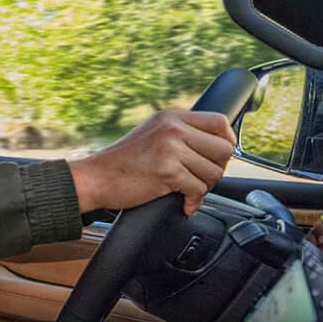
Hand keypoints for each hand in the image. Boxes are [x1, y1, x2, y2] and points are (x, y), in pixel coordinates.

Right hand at [69, 109, 237, 217]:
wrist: (94, 178)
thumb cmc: (120, 162)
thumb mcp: (151, 133)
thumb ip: (179, 134)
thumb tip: (211, 146)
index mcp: (172, 117)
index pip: (219, 121)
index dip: (228, 141)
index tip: (220, 156)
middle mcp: (173, 129)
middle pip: (222, 148)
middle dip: (218, 169)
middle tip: (204, 179)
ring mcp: (171, 150)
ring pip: (213, 172)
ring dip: (205, 187)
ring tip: (190, 191)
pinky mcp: (167, 173)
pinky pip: (198, 189)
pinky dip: (194, 201)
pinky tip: (184, 204)